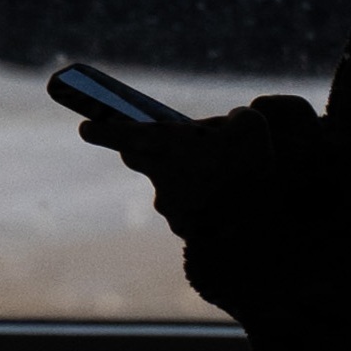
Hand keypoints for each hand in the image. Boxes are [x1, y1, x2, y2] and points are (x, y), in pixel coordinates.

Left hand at [88, 89, 324, 273]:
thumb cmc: (253, 169)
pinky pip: (186, 209)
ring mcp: (171, 206)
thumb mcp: (250, 125)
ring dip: (183, 178)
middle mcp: (162, 176)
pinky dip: (199, 204)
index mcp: (170, 144)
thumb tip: (227, 127)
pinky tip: (225, 201)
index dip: (102, 130)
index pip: (122, 134)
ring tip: (219, 175)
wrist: (264, 231)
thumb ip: (233, 119)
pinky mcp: (184, 229)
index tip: (85, 128)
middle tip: (160, 143)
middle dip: (142, 148)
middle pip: (136, 157)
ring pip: (168, 184)